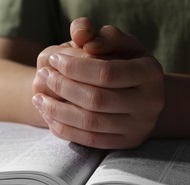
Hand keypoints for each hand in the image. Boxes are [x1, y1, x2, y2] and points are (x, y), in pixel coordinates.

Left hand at [33, 18, 164, 148]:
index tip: (54, 59)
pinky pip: (91, 140)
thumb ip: (100, 35)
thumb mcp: (119, 43)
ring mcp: (140, 127)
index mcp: (150, 73)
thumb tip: (81, 36)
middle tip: (43, 76)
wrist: (144, 94)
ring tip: (38, 97)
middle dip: (64, 88)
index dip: (75, 67)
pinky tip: (49, 116)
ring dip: (59, 111)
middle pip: (97, 100)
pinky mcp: (127, 143)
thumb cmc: (126, 63)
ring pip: (91, 123)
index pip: (106, 73)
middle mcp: (150, 103)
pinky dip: (65, 129)